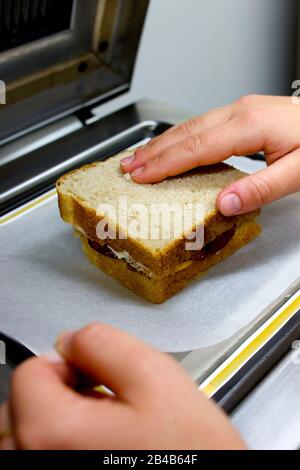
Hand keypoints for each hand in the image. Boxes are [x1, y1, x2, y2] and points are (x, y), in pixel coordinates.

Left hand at [0, 323, 244, 449]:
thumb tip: (73, 338)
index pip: (31, 369)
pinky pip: (45, 451)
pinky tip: (102, 445)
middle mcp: (36, 462)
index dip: (70, 360)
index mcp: (52, 431)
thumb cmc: (189, 453)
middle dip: (64, 389)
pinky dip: (66, 440)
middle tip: (107, 399)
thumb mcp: (155, 375)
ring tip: (108, 426)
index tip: (96, 372)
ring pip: (32, 430)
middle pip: (26, 401)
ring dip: (63, 417)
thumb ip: (104, 341)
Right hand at [121, 95, 299, 215]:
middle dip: (153, 151)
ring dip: (162, 143)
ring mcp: (241, 109)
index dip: (165, 163)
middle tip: (127, 168)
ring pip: (191, 125)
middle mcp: (240, 112)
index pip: (196, 147)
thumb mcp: (299, 172)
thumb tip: (224, 204)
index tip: (141, 176)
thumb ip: (261, 189)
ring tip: (139, 157)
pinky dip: (179, 138)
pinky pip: (201, 124)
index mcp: (249, 125)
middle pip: (186, 132)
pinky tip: (170, 147)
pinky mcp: (243, 113)